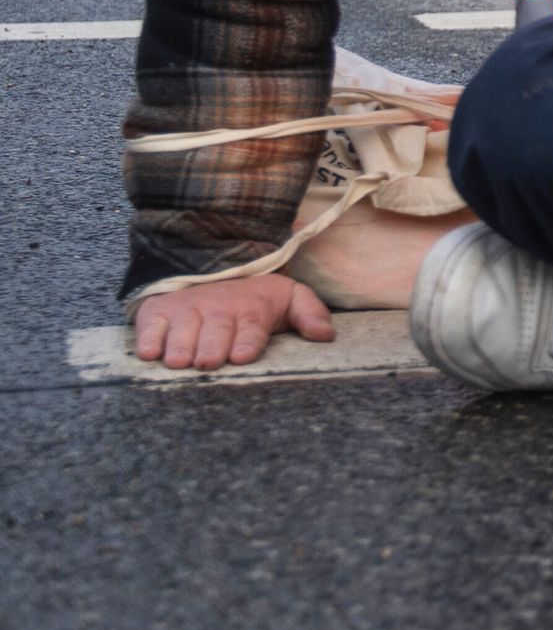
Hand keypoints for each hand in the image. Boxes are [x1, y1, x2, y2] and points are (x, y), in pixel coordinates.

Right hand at [130, 273, 332, 370]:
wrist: (212, 268)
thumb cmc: (255, 297)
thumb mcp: (289, 297)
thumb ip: (310, 314)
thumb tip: (326, 335)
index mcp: (252, 311)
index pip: (251, 328)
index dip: (247, 342)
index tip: (242, 356)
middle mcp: (218, 311)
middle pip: (215, 333)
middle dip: (211, 348)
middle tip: (208, 362)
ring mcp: (187, 311)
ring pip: (183, 332)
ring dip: (180, 347)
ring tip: (180, 362)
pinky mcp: (158, 313)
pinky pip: (150, 326)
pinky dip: (149, 338)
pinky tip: (150, 352)